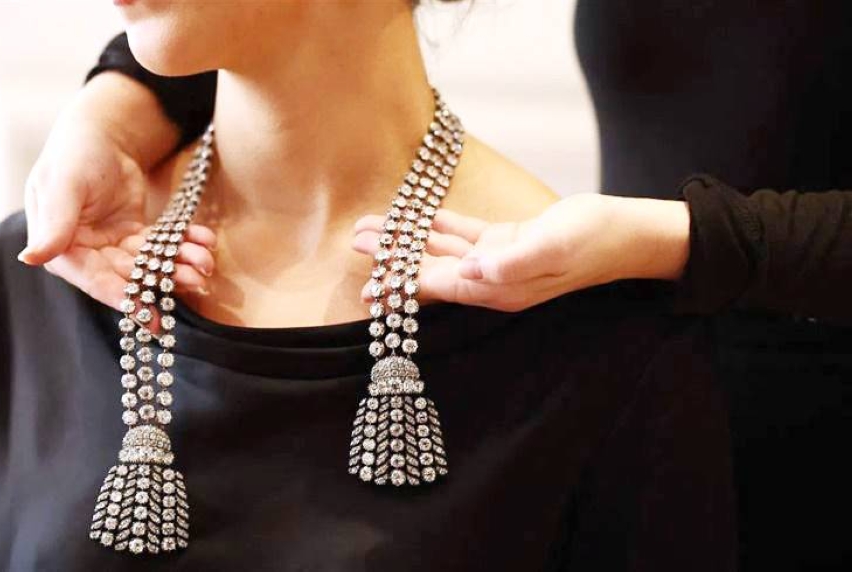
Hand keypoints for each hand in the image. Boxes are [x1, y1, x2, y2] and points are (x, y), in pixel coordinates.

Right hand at [20, 72, 215, 309]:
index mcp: (62, 250)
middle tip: (197, 281)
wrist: (99, 134)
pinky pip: (162, 247)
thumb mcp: (64, 186)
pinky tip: (205, 241)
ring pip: (149, 265)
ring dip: (179, 265)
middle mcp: (87, 255)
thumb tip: (30, 257)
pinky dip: (184, 245)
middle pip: (128, 277)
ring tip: (206, 262)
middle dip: (163, 280)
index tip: (151, 316)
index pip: (94, 281)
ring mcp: (112, 247)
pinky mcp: (134, 237)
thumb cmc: (74, 155)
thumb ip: (55, 223)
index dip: (123, 298)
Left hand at [353, 193, 690, 311]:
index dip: (402, 285)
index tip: (369, 285)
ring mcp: (498, 262)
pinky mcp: (507, 243)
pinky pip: (463, 235)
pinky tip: (414, 217)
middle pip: (432, 270)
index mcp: (500, 287)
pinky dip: (437, 225)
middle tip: (354, 240)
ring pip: (442, 250)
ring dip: (407, 239)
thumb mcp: (557, 245)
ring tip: (372, 228)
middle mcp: (493, 279)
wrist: (629, 233)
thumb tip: (474, 269)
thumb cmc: (597, 238)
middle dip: (393, 259)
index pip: (440, 287)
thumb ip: (515, 259)